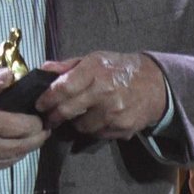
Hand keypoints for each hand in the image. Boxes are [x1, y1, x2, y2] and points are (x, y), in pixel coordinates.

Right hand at [0, 68, 50, 182]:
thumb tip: (11, 75)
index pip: (23, 126)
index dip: (37, 122)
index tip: (41, 116)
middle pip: (24, 146)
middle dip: (38, 137)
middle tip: (43, 129)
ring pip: (14, 159)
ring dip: (25, 149)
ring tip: (30, 137)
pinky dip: (8, 158)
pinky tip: (9, 147)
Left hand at [36, 51, 166, 139]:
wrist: (154, 84)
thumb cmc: (119, 69)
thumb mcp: (94, 60)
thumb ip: (68, 66)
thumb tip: (44, 69)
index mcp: (94, 70)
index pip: (62, 88)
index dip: (47, 99)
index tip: (39, 104)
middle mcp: (104, 91)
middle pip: (67, 111)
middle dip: (54, 116)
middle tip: (50, 117)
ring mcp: (114, 112)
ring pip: (81, 126)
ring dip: (76, 122)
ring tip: (81, 114)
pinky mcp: (122, 127)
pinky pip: (97, 134)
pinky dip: (94, 128)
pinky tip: (99, 118)